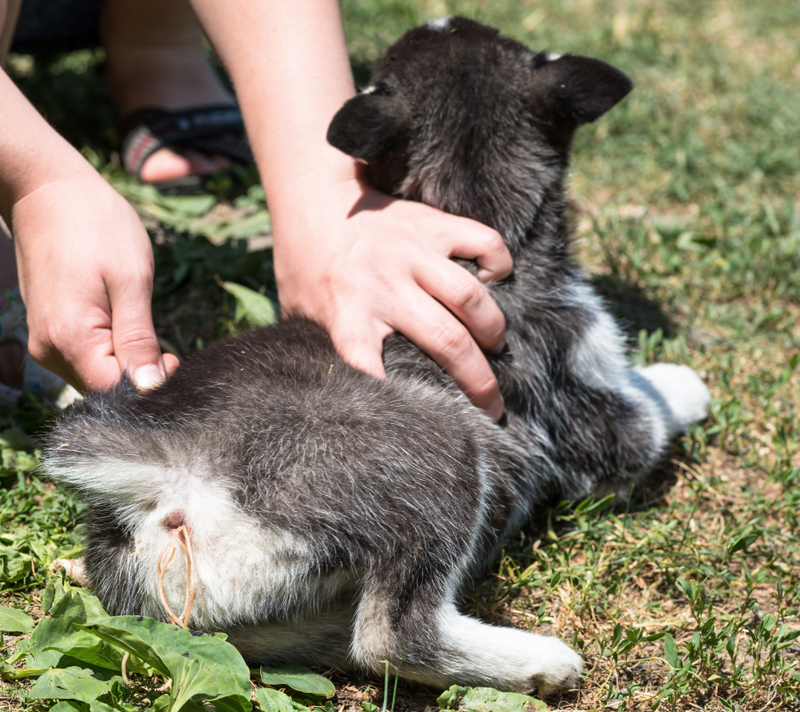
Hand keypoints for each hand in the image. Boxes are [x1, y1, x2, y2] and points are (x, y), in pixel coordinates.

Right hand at [10, 173, 177, 392]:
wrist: (48, 192)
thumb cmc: (96, 226)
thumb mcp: (131, 279)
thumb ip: (139, 339)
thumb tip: (151, 388)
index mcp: (69, 339)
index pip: (115, 392)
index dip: (150, 383)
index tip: (173, 353)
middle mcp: (48, 350)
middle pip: (104, 389)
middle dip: (139, 374)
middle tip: (164, 341)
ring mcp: (44, 343)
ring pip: (94, 376)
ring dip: (125, 362)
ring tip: (139, 321)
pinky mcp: (47, 333)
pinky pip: (84, 359)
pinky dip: (109, 351)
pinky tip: (122, 321)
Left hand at [273, 173, 511, 419]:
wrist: (314, 197)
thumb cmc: (307, 265)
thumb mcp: (300, 314)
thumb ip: (321, 350)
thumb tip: (333, 398)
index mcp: (346, 314)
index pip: (366, 365)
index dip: (393, 400)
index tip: (421, 425)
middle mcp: (384, 286)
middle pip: (446, 341)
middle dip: (478, 381)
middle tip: (493, 405)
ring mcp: (412, 253)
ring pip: (471, 298)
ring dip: (492, 329)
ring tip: (494, 345)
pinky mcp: (432, 225)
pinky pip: (485, 242)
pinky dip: (500, 264)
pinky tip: (495, 281)